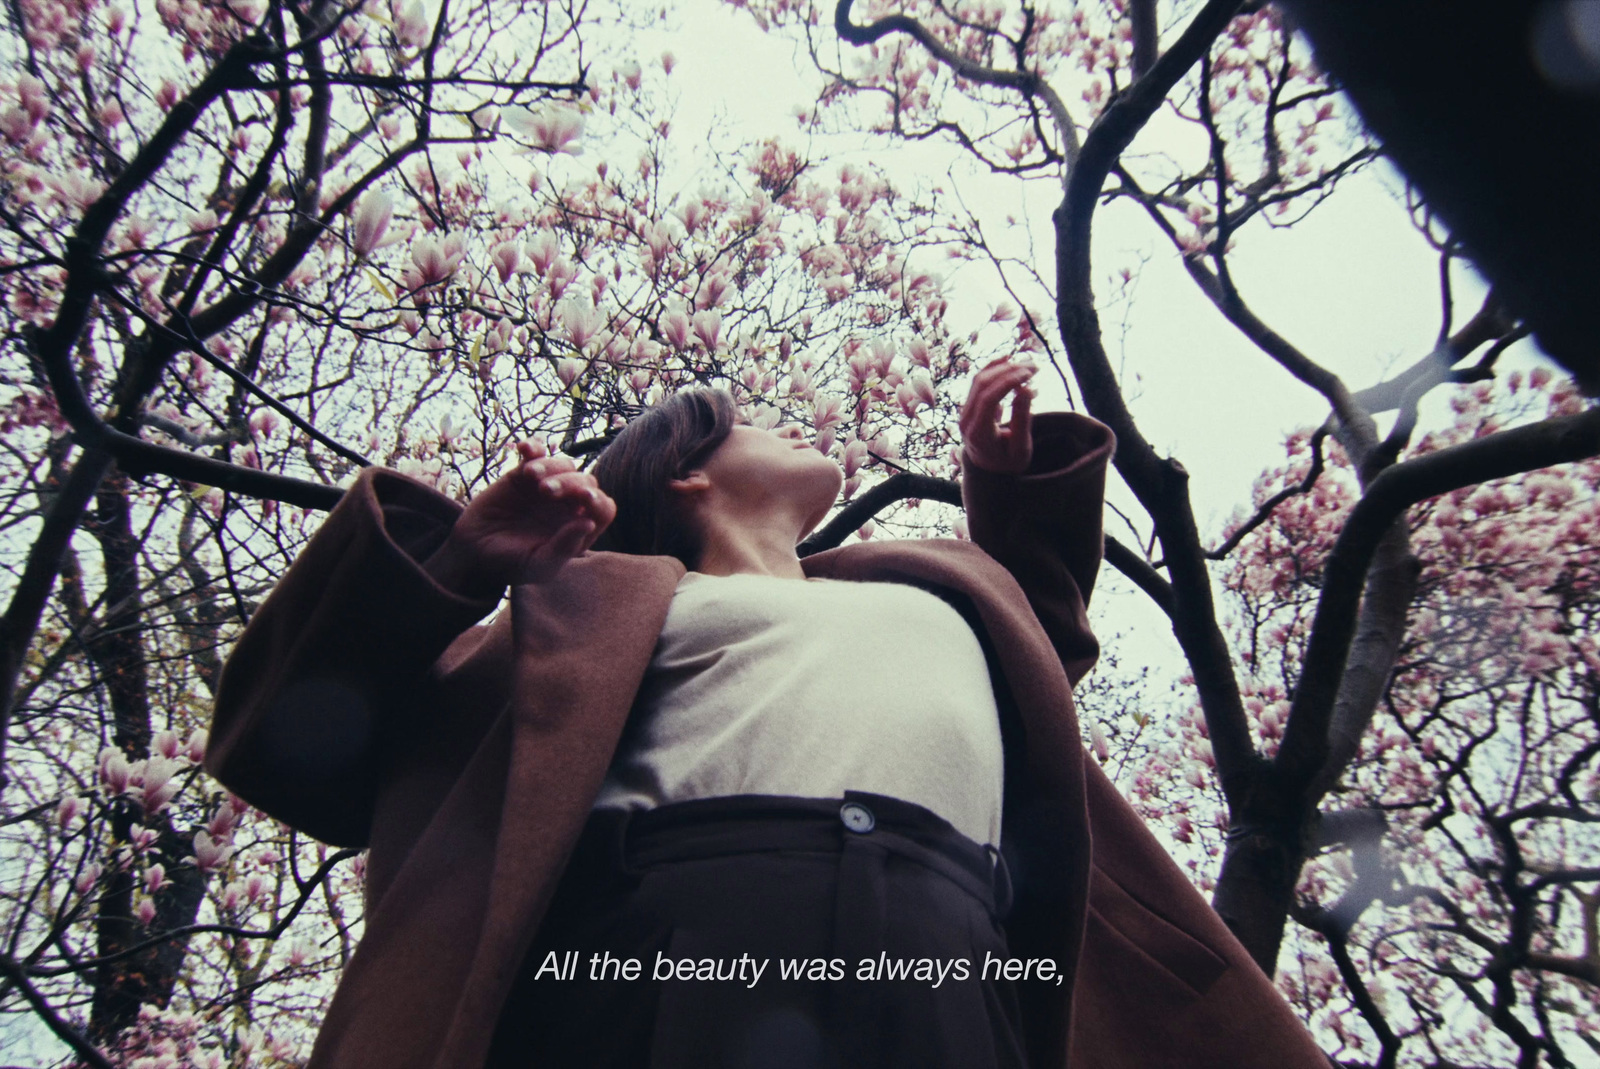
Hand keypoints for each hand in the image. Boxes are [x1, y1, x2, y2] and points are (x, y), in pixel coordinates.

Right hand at [424, 439, 615, 594]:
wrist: (475, 551)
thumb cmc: (512, 563)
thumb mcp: (538, 564)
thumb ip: (563, 547)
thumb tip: (588, 523)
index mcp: (580, 528)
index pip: (603, 508)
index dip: (597, 501)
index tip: (583, 497)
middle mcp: (570, 505)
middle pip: (586, 481)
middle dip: (570, 483)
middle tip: (545, 491)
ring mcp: (549, 487)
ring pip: (565, 465)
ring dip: (552, 466)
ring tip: (531, 476)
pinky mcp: (525, 474)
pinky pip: (536, 454)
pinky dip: (533, 447)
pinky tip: (523, 449)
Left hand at [960, 355, 1036, 473]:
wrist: (988, 468)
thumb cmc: (1007, 461)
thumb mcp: (1020, 448)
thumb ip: (1022, 421)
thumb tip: (1026, 389)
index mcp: (978, 433)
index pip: (988, 399)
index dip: (1008, 382)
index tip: (1029, 374)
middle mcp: (966, 419)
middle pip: (982, 385)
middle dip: (1009, 371)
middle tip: (1034, 366)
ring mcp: (965, 410)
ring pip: (979, 379)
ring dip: (1003, 367)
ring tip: (1028, 365)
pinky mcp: (969, 404)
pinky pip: (978, 381)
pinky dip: (993, 369)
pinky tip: (1008, 360)